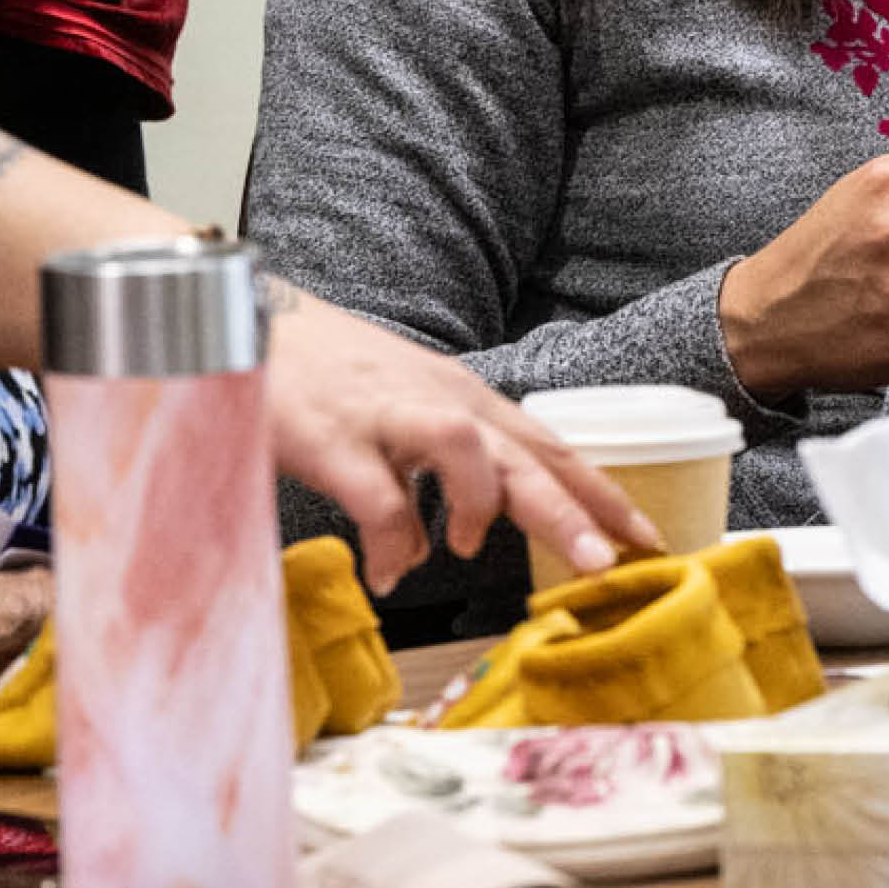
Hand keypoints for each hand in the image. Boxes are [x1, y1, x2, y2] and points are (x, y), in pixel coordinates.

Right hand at [266, 287, 660, 592]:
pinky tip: (389, 569)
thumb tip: (434, 548)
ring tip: (476, 552)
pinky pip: (379, 497)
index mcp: (461, 398)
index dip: (600, 493)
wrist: (241, 318)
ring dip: (483, 506)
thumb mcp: (399, 413)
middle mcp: (436, 401)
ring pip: (465, 453)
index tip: (647, 539)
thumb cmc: (325, 373)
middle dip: (571, 509)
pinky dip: (393, 541)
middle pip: (523, 452)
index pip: (548, 446)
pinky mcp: (334, 439)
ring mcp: (386, 416)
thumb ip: (430, 478)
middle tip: (609, 564)